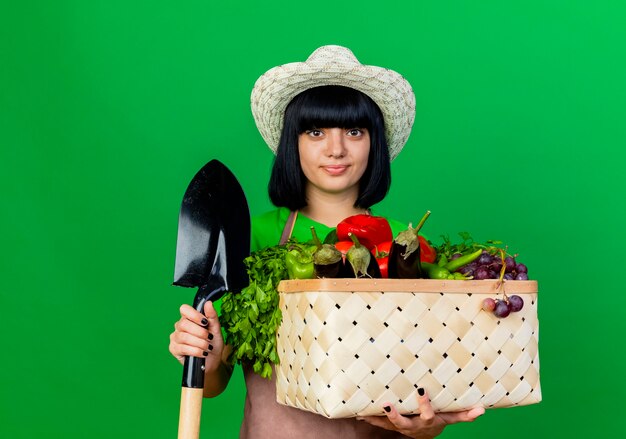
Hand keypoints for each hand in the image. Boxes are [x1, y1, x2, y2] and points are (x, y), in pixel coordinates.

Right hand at [169, 301, 225, 373]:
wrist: (212, 361)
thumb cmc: (213, 343)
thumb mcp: (216, 329)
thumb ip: (212, 316)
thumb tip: (208, 303)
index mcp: (189, 318)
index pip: (184, 309)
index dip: (194, 315)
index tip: (205, 322)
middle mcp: (179, 326)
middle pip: (184, 324)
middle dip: (200, 332)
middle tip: (209, 337)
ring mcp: (175, 338)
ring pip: (183, 337)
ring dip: (199, 343)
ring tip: (207, 347)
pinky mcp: (173, 349)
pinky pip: (182, 348)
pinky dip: (195, 351)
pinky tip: (202, 353)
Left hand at [357, 389, 484, 438]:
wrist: (425, 434)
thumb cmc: (438, 419)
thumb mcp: (451, 417)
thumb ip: (465, 414)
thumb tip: (483, 410)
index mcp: (428, 420)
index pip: (428, 413)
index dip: (424, 404)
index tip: (421, 390)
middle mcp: (413, 425)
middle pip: (404, 423)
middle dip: (395, 415)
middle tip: (387, 404)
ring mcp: (401, 427)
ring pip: (388, 424)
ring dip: (378, 418)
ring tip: (368, 409)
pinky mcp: (391, 426)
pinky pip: (379, 423)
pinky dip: (369, 419)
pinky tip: (358, 413)